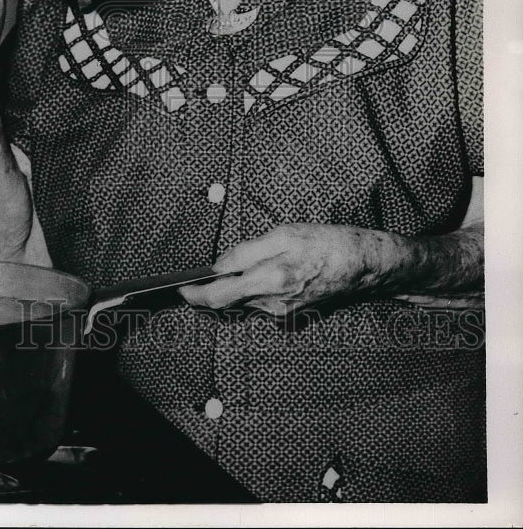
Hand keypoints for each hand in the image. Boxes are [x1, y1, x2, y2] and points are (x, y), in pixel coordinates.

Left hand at [180, 223, 395, 316]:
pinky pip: (264, 301)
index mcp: (269, 281)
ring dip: (242, 284)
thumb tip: (218, 266)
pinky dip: (259, 288)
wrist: (366, 266)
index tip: (180, 289)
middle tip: (209, 271)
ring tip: (257, 260)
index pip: (218, 297)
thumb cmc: (328, 244)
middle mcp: (273, 304)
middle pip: (230, 301)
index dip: (194, 295)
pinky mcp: (293, 314)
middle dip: (217, 287)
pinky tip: (276, 270)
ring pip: (247, 299)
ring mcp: (284, 313)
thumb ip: (246, 251)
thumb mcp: (284, 234)